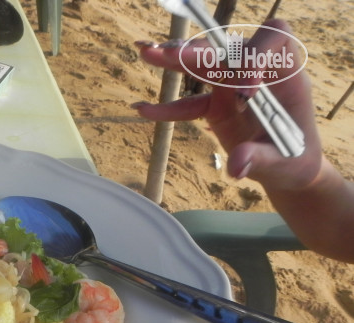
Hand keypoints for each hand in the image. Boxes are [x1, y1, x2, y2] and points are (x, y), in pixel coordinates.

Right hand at [133, 19, 322, 190]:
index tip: (245, 93)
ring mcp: (234, 86)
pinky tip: (141, 109)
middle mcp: (257, 73)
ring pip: (204, 64)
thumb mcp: (285, 162)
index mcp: (285, 75)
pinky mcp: (216, 105)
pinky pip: (188, 102)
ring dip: (175, 59)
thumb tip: (236, 166)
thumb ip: (260, 158)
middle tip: (169, 53)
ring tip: (146, 52)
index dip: (257, 55)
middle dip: (199, 50)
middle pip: (227, 49)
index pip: (274, 41)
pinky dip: (166, 108)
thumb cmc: (294, 158)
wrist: (286, 168)